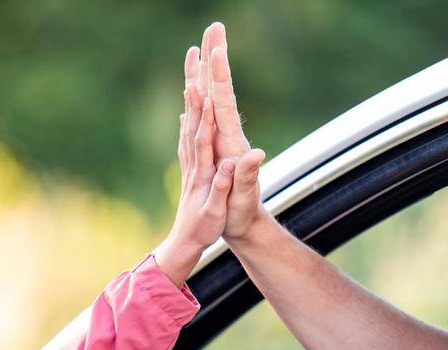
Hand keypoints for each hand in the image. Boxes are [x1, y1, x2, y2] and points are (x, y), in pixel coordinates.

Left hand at [152, 55, 235, 286]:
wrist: (185, 244)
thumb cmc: (204, 231)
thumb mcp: (217, 213)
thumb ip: (223, 187)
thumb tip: (231, 164)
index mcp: (203, 174)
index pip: (203, 140)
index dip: (205, 117)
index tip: (207, 93)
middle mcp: (193, 166)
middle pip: (193, 126)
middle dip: (194, 99)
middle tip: (194, 71)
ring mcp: (190, 167)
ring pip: (189, 129)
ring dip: (190, 104)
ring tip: (191, 79)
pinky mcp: (190, 171)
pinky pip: (187, 140)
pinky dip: (188, 122)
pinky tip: (187, 111)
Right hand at [198, 22, 268, 242]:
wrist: (243, 225)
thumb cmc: (241, 214)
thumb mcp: (243, 197)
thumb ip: (247, 176)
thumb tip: (256, 155)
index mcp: (229, 142)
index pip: (224, 100)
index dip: (219, 75)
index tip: (215, 48)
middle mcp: (226, 134)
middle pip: (219, 89)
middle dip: (216, 57)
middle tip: (214, 26)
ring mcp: (219, 139)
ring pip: (209, 97)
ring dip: (204, 71)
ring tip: (200, 46)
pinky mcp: (212, 147)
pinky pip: (201, 116)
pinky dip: (195, 99)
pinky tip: (191, 91)